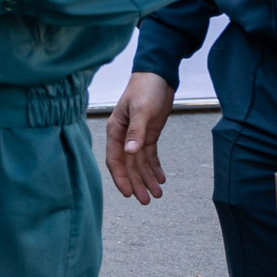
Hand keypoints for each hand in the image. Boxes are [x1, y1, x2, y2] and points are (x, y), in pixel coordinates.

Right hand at [105, 72, 175, 203]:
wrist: (158, 75)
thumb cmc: (145, 88)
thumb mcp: (141, 109)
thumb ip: (136, 131)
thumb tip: (130, 151)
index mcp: (116, 130)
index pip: (115, 159)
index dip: (121, 178)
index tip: (129, 193)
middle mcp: (124, 136)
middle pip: (129, 166)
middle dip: (137, 183)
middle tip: (146, 201)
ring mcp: (136, 136)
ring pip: (139, 164)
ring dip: (147, 179)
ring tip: (156, 194)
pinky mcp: (148, 134)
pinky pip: (149, 156)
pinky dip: (155, 168)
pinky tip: (161, 179)